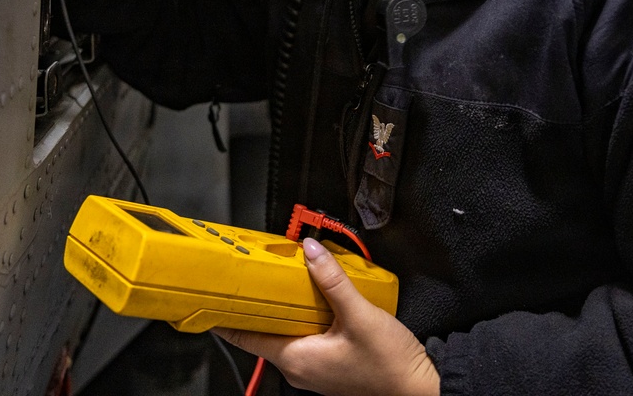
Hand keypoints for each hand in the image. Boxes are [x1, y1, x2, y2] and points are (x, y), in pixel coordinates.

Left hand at [214, 238, 439, 395]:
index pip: (249, 338)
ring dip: (284, 308)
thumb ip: (333, 281)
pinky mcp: (332, 365)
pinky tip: (316, 298)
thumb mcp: (359, 315)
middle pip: (267, 332)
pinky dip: (304, 316)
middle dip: (259, 305)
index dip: (228, 319)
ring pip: (288, 333)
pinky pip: (307, 337)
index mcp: (298, 359)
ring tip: (283, 279)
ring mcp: (316, 369)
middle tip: (252, 275)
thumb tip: (310, 251)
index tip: (214, 300)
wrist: (418, 388)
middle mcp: (301, 368)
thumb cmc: (389, 363)